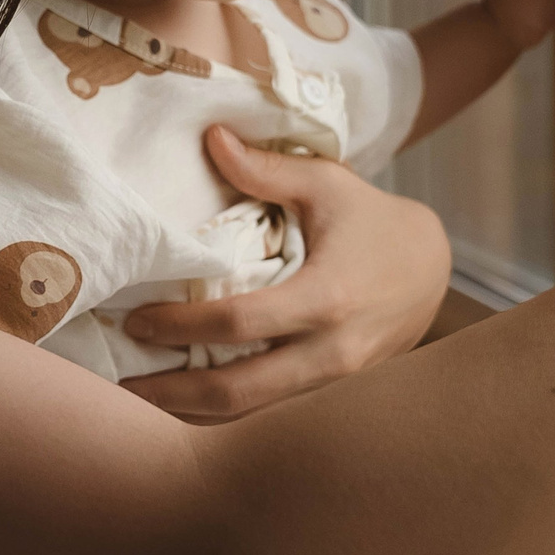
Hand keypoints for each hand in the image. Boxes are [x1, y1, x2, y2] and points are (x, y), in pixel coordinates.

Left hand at [118, 128, 450, 422]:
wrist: (433, 270)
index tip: (136, 320)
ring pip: (253, 417)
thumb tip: (211, 137)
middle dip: (173, 394)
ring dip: (193, 413)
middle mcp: (333, 353)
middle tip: (121, 384)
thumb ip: (267, 169)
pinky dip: (224, 415)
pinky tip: (185, 403)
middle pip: (239, 393)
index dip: (180, 326)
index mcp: (327, 297)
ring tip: (142, 399)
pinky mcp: (334, 397)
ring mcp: (336, 383)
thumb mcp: (327, 185)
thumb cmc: (373, 221)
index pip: (238, 324)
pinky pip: (270, 417)